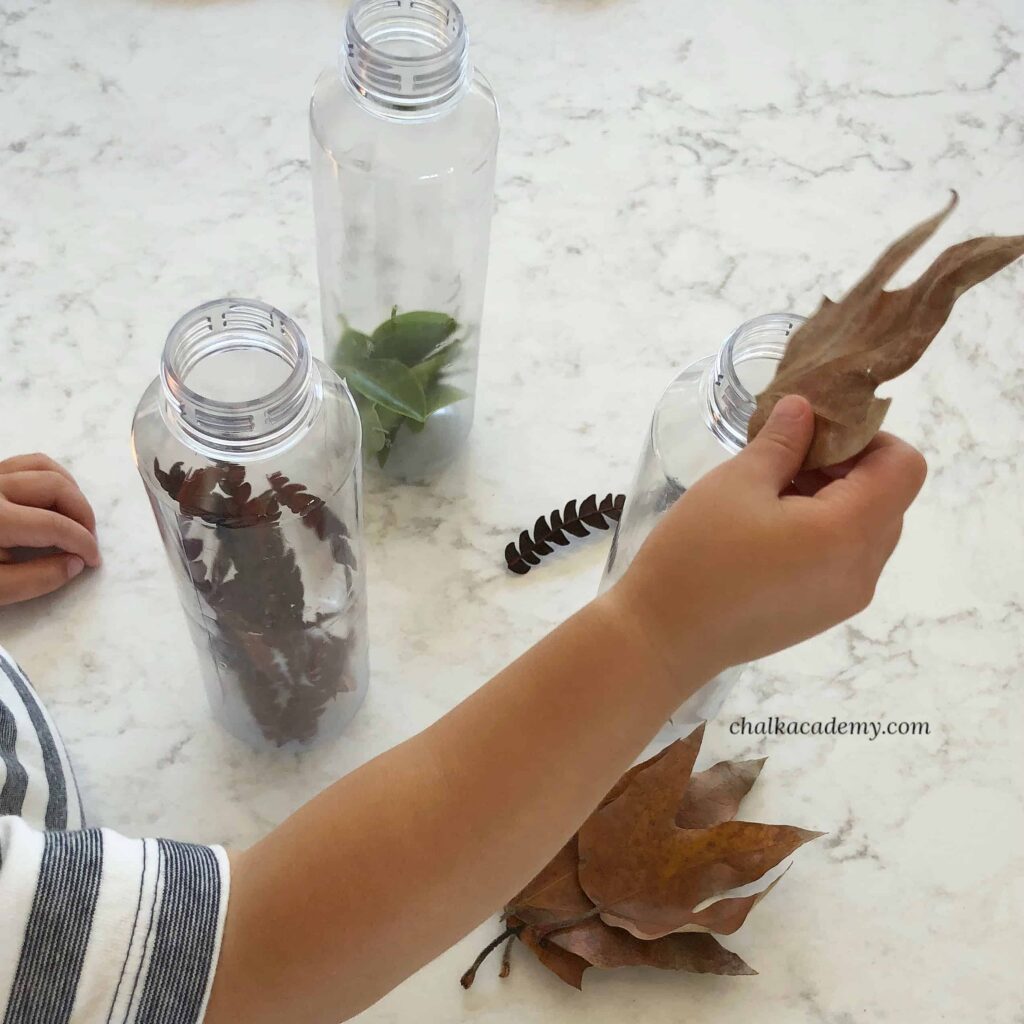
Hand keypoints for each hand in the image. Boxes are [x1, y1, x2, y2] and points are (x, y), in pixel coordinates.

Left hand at [0, 454, 100, 605]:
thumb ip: (36, 579)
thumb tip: (75, 564)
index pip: (57, 525)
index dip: (84, 543)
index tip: (94, 561)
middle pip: (56, 487)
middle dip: (82, 514)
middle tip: (87, 541)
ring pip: (43, 466)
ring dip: (69, 491)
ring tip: (74, 518)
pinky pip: (24, 464)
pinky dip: (47, 477)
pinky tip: (50, 501)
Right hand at [609, 395, 926, 680]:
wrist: (662, 638)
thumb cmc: (696, 556)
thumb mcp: (735, 483)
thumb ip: (781, 441)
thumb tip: (805, 409)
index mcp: (847, 533)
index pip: (904, 467)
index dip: (869, 438)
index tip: (814, 435)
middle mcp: (862, 571)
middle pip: (890, 499)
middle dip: (849, 468)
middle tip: (787, 462)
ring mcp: (845, 599)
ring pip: (868, 530)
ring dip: (835, 501)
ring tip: (772, 498)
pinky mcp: (823, 615)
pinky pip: (846, 560)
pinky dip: (823, 533)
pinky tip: (768, 533)